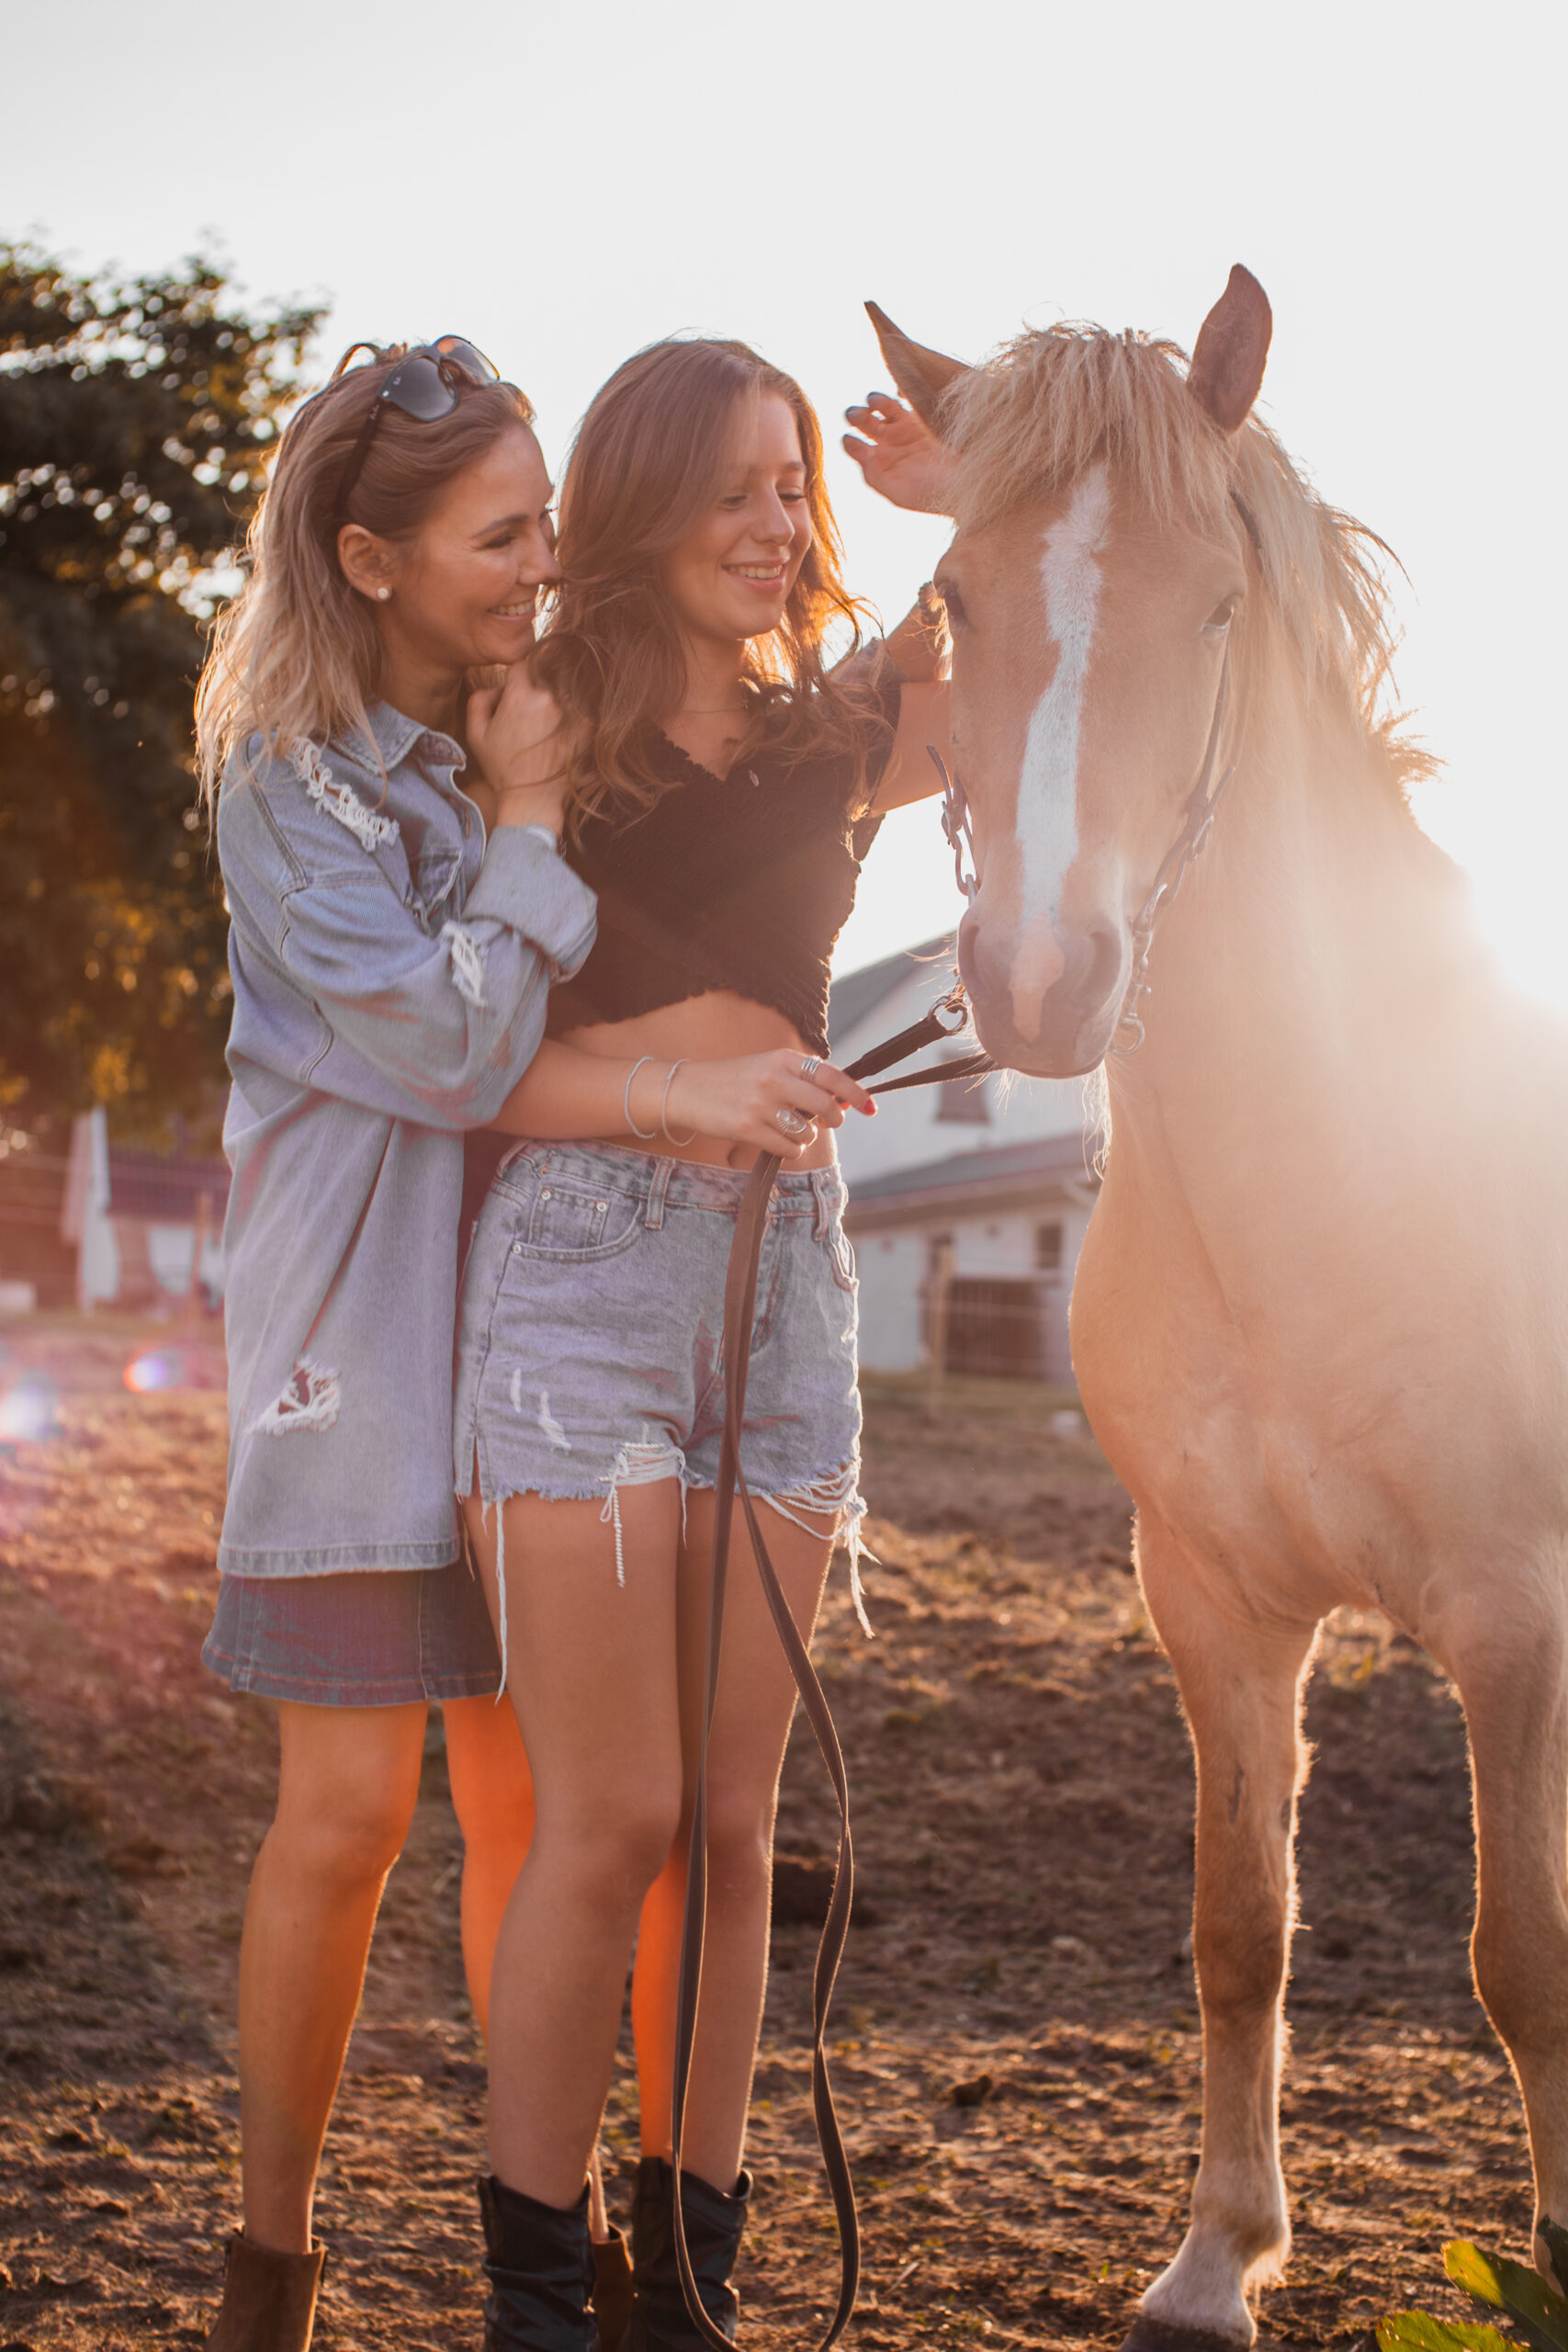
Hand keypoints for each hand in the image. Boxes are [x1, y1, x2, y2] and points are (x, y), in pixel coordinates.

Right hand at [468, 663, 571, 833]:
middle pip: (546, 673)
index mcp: (519, 695)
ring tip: (550, 720)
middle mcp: (547, 698)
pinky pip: (582, 708)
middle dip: (540, 684)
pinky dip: (575, 714)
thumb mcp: (476, 734)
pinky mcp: (588, 727)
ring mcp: (571, 712)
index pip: (523, 663)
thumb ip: (480, 700)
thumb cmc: (502, 769)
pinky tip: (564, 731)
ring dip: (558, 698)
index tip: (520, 687)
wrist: (532, 800)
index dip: (520, 673)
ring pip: (565, 689)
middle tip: (535, 706)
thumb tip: (497, 687)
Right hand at [651, 1051, 875, 1159]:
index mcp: (782, 1059)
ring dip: (806, 1136)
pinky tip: (778, 1141)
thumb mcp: (768, 1067)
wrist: (686, 1090)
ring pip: (807, 1130)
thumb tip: (844, 1100)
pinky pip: (788, 1147)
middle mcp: (773, 1078)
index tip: (871, 1106)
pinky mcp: (747, 1128)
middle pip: (825, 1105)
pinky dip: (790, 1149)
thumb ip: (803, 1080)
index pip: (830, 1074)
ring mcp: (759, 1104)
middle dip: (834, 1118)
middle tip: (829, 1121)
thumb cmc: (734, 1080)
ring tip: (790, 1129)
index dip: (855, 1092)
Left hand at [842, 392, 957, 514]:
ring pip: (884, 407)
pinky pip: (909, 397)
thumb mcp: (898, 493)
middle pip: (866, 422)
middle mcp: (890, 442)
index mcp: (879, 462)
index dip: (850, 443)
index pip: (856, 447)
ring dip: (876, 401)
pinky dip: (903, 391)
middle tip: (857, 415)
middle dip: (858, 416)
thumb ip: (875, 476)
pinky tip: (899, 391)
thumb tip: (861, 454)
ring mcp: (907, 426)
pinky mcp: (925, 414)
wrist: (967, 483)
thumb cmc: (931, 494)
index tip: (851, 440)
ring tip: (875, 402)